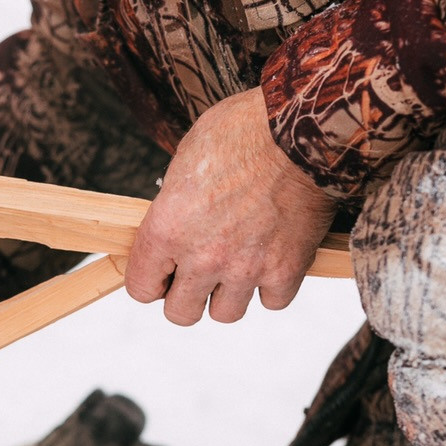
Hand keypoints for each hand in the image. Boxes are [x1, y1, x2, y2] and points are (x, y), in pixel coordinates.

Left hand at [124, 88, 339, 325]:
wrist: (303, 131)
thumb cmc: (243, 132)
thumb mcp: (186, 158)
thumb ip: (174, 203)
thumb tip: (174, 220)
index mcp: (168, 228)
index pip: (141, 287)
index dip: (150, 280)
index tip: (162, 271)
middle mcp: (203, 256)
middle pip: (180, 313)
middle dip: (184, 295)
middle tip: (196, 273)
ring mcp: (246, 268)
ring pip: (225, 314)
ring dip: (227, 293)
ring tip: (235, 265)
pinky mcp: (286, 270)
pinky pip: (271, 301)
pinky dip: (270, 286)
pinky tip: (269, 259)